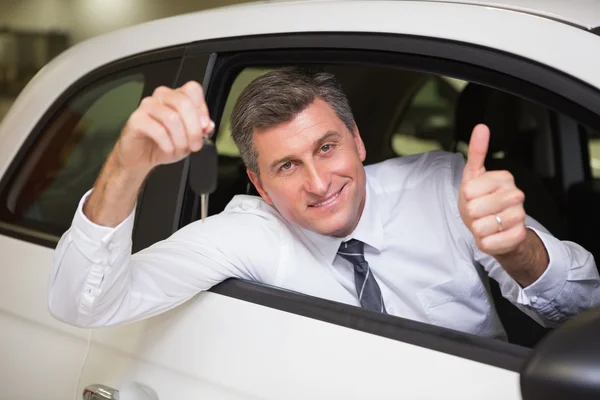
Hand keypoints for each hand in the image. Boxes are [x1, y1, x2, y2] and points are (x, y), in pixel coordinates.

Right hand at [114, 81, 213, 169]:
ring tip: (179, 149)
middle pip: (184, 103)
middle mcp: (162, 97)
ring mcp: (147, 106)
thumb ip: (200, 130)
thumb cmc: (164, 143)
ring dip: (180, 140)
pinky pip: (158, 130)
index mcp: (177, 97)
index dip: (202, 109)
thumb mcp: (188, 138)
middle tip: (195, 145)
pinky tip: (168, 150)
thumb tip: (208, 125)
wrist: (140, 156)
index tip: (204, 128)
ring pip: (172, 118)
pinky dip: (167, 144)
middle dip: (193, 129)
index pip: (193, 90)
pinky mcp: (136, 119)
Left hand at [458, 124, 526, 255]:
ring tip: (486, 224)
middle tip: (479, 213)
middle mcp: (516, 196)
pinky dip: (484, 242)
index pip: (468, 190)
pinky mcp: (518, 236)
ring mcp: (519, 217)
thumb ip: (477, 151)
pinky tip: (493, 236)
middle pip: (474, 209)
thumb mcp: (474, 176)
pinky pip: (488, 242)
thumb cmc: (481, 201)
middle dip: (471, 214)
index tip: (474, 197)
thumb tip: (481, 127)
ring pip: (481, 227)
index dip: (465, 198)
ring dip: (477, 229)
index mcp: (504, 178)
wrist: (496, 229)